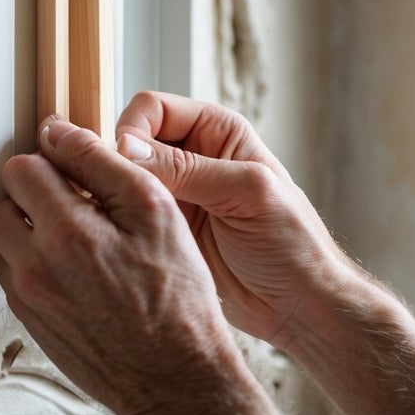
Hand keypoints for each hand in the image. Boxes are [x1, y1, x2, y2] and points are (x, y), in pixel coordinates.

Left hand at [0, 118, 235, 414]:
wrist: (175, 378)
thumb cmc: (176, 299)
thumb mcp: (156, 211)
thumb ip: (100, 164)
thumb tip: (58, 133)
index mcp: (66, 233)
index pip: (22, 168)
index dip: (50, 159)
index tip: (73, 168)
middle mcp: (35, 268)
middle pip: (2, 204)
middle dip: (33, 194)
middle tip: (75, 202)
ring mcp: (28, 300)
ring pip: (2, 241)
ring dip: (28, 229)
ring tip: (75, 236)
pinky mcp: (32, 323)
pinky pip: (13, 276)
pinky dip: (33, 262)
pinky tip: (73, 267)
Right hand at [115, 91, 352, 347]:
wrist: (298, 305)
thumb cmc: (291, 245)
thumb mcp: (246, 194)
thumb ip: (188, 167)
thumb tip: (128, 148)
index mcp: (216, 130)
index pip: (152, 109)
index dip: (133, 131)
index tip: (127, 165)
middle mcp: (193, 155)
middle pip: (131, 140)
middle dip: (119, 163)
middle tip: (122, 197)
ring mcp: (177, 193)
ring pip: (125, 177)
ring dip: (117, 193)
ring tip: (120, 218)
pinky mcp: (167, 226)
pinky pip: (129, 211)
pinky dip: (120, 218)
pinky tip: (124, 236)